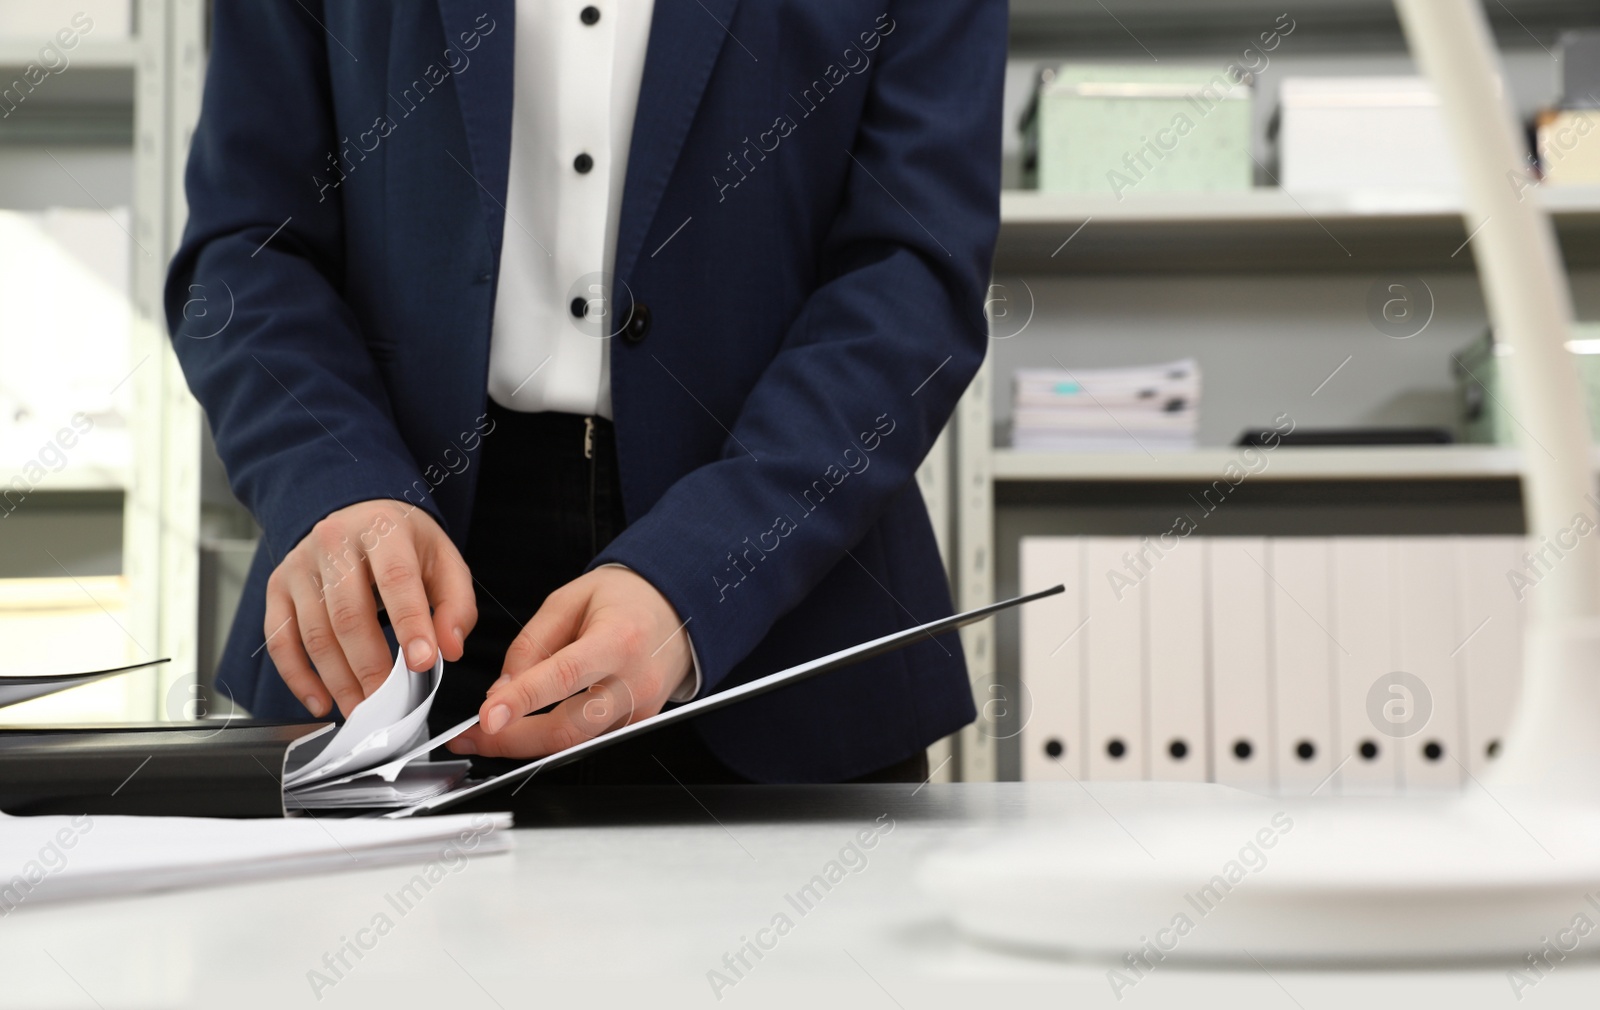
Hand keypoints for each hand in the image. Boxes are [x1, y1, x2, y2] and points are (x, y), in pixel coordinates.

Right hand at [265, 500, 476, 717]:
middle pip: (349, 615)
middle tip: (389, 705)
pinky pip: (280, 639)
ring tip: (362, 710)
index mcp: (383, 529)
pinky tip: (321, 701)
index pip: (396, 579)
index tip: (424, 663)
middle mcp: (334, 542)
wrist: (357, 514)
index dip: (410, 624)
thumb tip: (450, 649)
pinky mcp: (279, 587)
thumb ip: (456, 604)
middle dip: (370, 668)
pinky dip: (298, 677)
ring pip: (314, 633)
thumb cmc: (404, 544)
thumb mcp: (443, 560)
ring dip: (338, 681)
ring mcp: (300, 565)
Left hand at [446, 567, 691, 758]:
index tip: (486, 717)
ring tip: (490, 732)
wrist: (678, 611)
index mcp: (618, 640)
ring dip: (525, 743)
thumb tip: (501, 690)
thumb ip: (531, 644)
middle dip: (511, 739)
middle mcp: (635, 681)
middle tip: (471, 736)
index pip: (564, 677)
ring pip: (573, 743)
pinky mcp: (637, 724)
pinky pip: (587, 740)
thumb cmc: (626, 601)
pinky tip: (528, 727)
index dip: (522, 701)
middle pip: (567, 728)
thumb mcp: (569, 600)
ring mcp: (640, 709)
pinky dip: (551, 738)